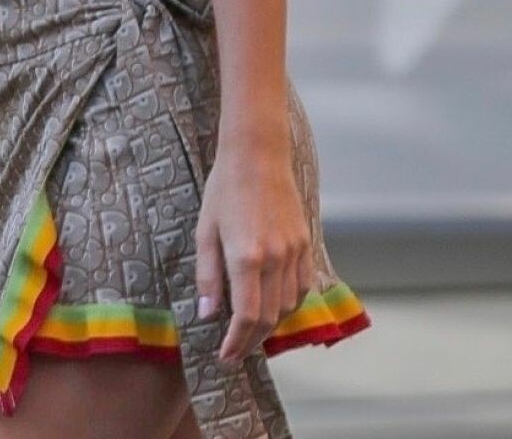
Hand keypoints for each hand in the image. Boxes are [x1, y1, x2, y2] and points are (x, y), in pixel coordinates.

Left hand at [194, 143, 314, 364]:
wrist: (257, 154)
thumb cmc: (225, 188)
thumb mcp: (205, 230)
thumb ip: (208, 275)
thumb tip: (207, 314)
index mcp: (246, 256)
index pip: (246, 316)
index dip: (236, 343)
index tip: (225, 356)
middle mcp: (276, 258)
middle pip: (269, 318)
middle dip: (251, 342)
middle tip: (235, 351)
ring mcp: (294, 251)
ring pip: (288, 306)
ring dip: (270, 325)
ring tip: (251, 332)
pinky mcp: (305, 242)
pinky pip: (302, 286)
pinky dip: (289, 304)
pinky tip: (274, 306)